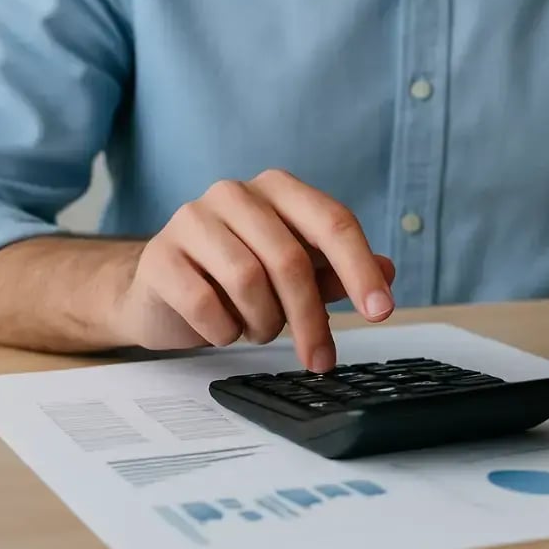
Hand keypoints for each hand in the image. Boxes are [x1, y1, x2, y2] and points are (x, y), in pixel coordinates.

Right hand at [112, 169, 394, 370]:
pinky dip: (225, 331)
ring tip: (259, 329)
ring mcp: (191, 220)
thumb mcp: (294, 272)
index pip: (333, 222)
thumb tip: (388, 273)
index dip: (361, 270)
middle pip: (290, 259)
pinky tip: (224, 330)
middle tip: (321, 359)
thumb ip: (336, 270)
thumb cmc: (235, 276)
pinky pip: (205, 305)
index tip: (380, 311)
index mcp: (277, 189)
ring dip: (263, 322)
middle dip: (311, 318)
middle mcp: (234, 194)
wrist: (160, 289)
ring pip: (248, 281)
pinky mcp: (160, 257)